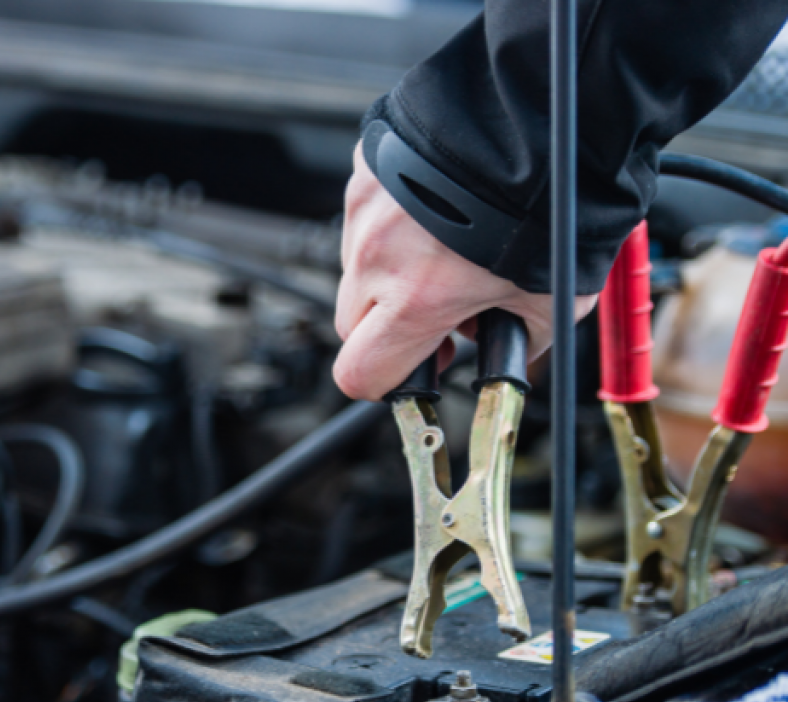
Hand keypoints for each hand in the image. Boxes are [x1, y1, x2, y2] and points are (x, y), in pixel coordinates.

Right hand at [333, 142, 596, 400]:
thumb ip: (519, 341)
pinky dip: (395, 225)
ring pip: (358, 269)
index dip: (383, 383)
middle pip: (351, 325)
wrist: (543, 113)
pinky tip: (439, 212)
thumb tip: (510, 353)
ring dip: (389, 275)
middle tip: (437, 313)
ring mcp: (366, 208)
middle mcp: (378, 256)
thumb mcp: (553, 301)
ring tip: (445, 251)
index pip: (359, 373)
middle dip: (388, 330)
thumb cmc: (552, 202)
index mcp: (416, 300)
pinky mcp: (368, 169)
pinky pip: (366, 217)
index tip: (411, 372)